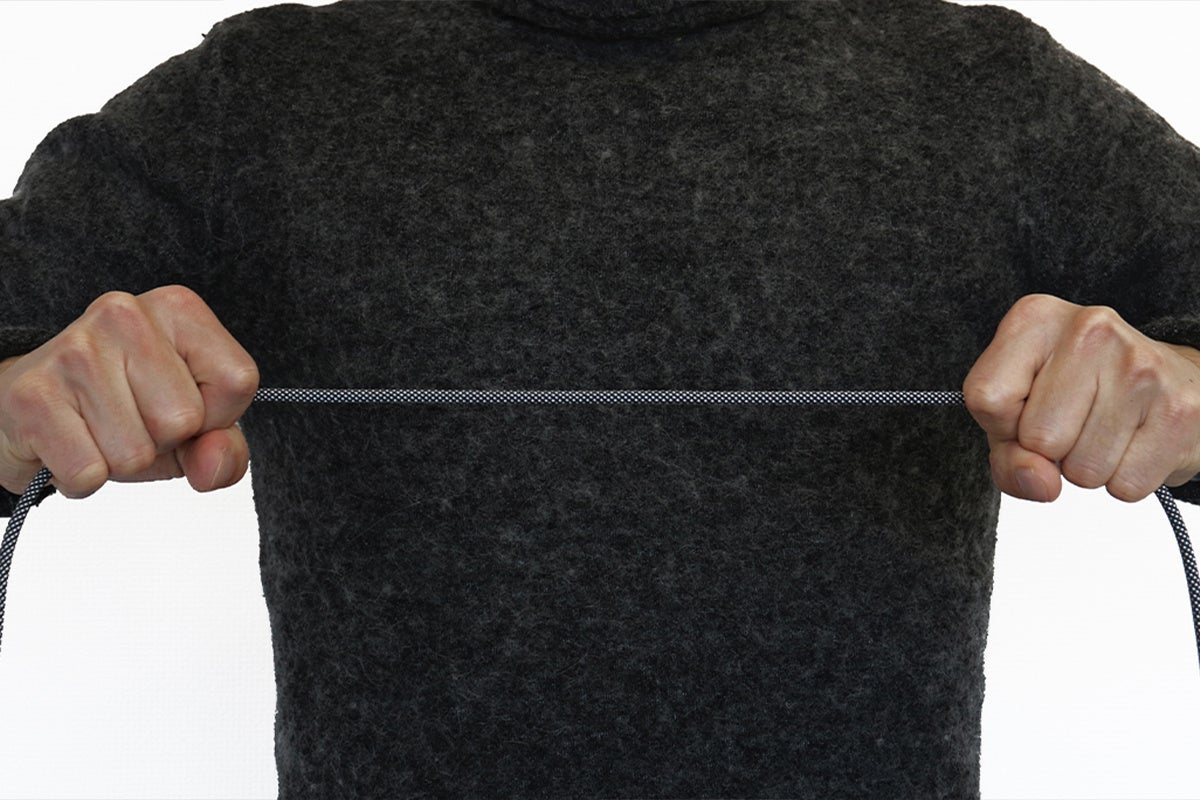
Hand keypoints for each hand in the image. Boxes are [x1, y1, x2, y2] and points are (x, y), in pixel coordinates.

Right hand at [0, 285, 258, 497]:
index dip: (217, 416)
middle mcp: (125, 314)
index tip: (180, 403)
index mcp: (178, 308)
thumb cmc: (125, 411)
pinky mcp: (32, 394)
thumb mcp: (195, 428)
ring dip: (121, 462)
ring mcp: (74, 350)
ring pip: (136, 453)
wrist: (34, 411)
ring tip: (99, 430)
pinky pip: (89, 473)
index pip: (238, 381)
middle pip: (184, 420)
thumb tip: (213, 466)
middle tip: (131, 421)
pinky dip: (83, 478)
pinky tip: (71, 443)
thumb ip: (225, 449)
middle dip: (164, 441)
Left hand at [963, 293, 1199, 502]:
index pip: (987, 397)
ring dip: (1087, 468)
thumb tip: (1040, 482)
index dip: (1002, 427)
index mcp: (1036, 319)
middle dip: (1049, 452)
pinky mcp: (1179, 410)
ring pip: (1082, 470)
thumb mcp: (1019, 410)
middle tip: (1075, 422)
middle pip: (1037, 439)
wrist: (1172, 379)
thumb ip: (1007, 454)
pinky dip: (1123, 479)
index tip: (1027, 411)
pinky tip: (1134, 441)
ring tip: (1105, 430)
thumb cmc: (1080, 392)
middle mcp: (1090, 331)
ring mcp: (1139, 368)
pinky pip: (1125, 485)